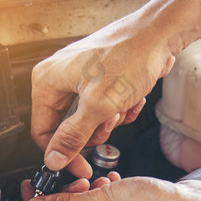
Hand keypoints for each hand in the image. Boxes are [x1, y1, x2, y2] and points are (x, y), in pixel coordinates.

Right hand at [30, 11, 176, 177]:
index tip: (79, 166)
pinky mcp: (98, 79)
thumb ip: (72, 137)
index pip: (42, 131)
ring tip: (123, 104)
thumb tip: (54, 159)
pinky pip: (102, 109)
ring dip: (110, 120)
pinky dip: (119, 109)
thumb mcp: (98, 106)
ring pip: (87, 120)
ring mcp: (79, 78)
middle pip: (67, 127)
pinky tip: (131, 98)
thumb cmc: (130, 55)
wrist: (159, 34)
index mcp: (47, 80)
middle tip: (110, 121)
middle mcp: (58, 77)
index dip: (61, 153)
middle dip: (94, 130)